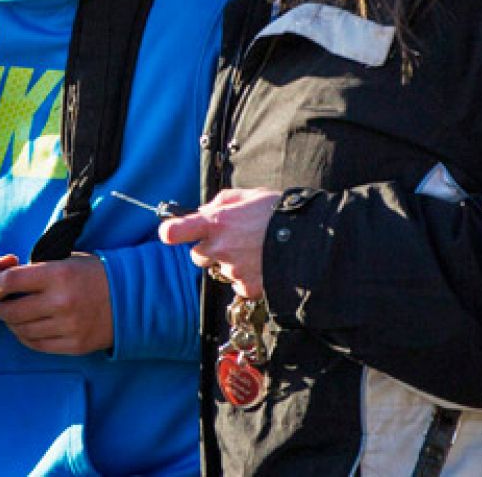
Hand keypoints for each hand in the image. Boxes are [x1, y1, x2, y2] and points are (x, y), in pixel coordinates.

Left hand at [0, 254, 113, 354]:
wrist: (132, 297)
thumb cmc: (95, 274)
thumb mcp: (68, 260)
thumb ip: (39, 268)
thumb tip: (5, 276)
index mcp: (58, 274)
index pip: (10, 282)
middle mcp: (61, 302)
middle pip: (12, 311)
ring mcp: (68, 326)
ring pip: (22, 330)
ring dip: (12, 323)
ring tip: (14, 316)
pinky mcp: (74, 345)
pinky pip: (37, 344)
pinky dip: (26, 337)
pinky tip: (27, 328)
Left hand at [158, 188, 281, 298]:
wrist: (310, 237)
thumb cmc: (279, 212)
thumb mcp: (250, 195)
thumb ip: (223, 202)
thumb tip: (204, 210)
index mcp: (217, 222)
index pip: (175, 231)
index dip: (171, 231)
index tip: (171, 232)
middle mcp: (220, 247)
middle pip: (197, 256)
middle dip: (210, 250)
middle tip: (233, 241)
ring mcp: (233, 270)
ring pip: (222, 270)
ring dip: (234, 263)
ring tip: (258, 250)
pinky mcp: (248, 287)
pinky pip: (240, 285)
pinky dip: (249, 278)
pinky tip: (264, 265)